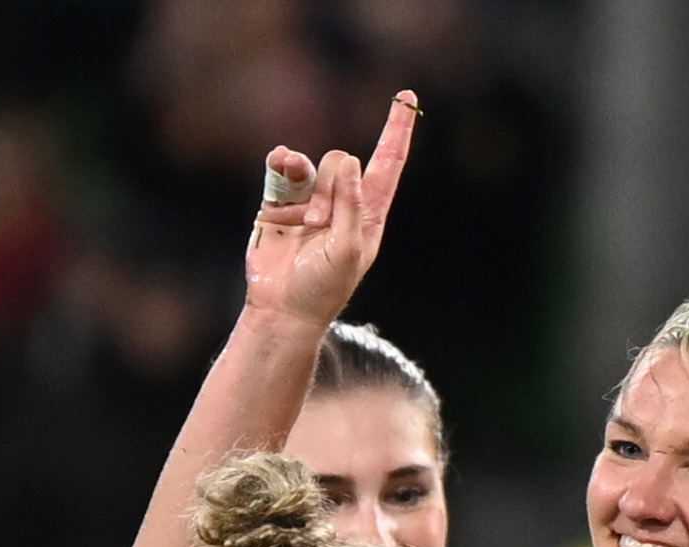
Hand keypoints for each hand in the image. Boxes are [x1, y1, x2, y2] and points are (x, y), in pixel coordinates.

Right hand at [245, 91, 417, 327]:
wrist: (283, 308)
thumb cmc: (324, 287)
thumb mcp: (349, 250)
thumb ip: (351, 206)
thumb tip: (351, 161)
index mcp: (368, 213)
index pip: (388, 163)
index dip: (397, 130)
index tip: (408, 96)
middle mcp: (341, 201)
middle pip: (340, 161)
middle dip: (328, 188)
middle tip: (319, 226)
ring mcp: (309, 199)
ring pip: (309, 165)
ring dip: (302, 187)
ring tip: (298, 223)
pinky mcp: (280, 201)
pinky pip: (281, 168)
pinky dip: (281, 163)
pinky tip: (281, 161)